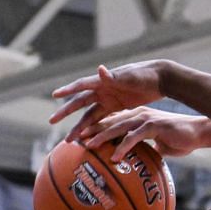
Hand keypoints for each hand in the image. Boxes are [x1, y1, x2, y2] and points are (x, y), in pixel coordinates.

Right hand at [50, 61, 171, 134]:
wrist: (160, 79)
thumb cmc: (145, 75)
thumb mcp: (130, 76)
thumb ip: (114, 76)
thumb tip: (99, 69)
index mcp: (103, 81)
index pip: (81, 85)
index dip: (67, 90)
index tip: (54, 95)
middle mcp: (103, 90)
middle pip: (80, 103)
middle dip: (66, 112)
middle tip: (51, 121)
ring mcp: (109, 99)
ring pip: (90, 115)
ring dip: (80, 127)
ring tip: (69, 140)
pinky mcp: (118, 107)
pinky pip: (103, 120)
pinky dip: (95, 129)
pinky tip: (87, 139)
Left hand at [79, 105, 210, 160]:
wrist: (197, 134)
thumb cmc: (178, 140)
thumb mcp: (157, 145)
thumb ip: (145, 149)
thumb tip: (137, 161)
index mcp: (135, 118)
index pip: (110, 121)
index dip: (94, 127)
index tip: (79, 136)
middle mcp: (136, 115)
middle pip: (109, 121)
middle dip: (90, 129)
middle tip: (74, 138)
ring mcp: (144, 119)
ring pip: (118, 127)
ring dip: (102, 136)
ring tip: (89, 145)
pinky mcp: (154, 126)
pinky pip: (135, 137)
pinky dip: (124, 146)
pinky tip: (115, 157)